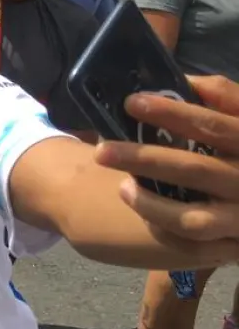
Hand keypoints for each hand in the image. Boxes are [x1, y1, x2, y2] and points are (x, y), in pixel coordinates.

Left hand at [96, 76, 238, 250]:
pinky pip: (194, 247)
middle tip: (102, 152)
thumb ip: (224, 97)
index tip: (132, 103)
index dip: (173, 113)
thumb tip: (183, 80)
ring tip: (122, 188)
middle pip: (195, 171)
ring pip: (194, 220)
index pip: (213, 127)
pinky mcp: (234, 248)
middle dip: (144, 159)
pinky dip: (164, 231)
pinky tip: (144, 214)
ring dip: (151, 205)